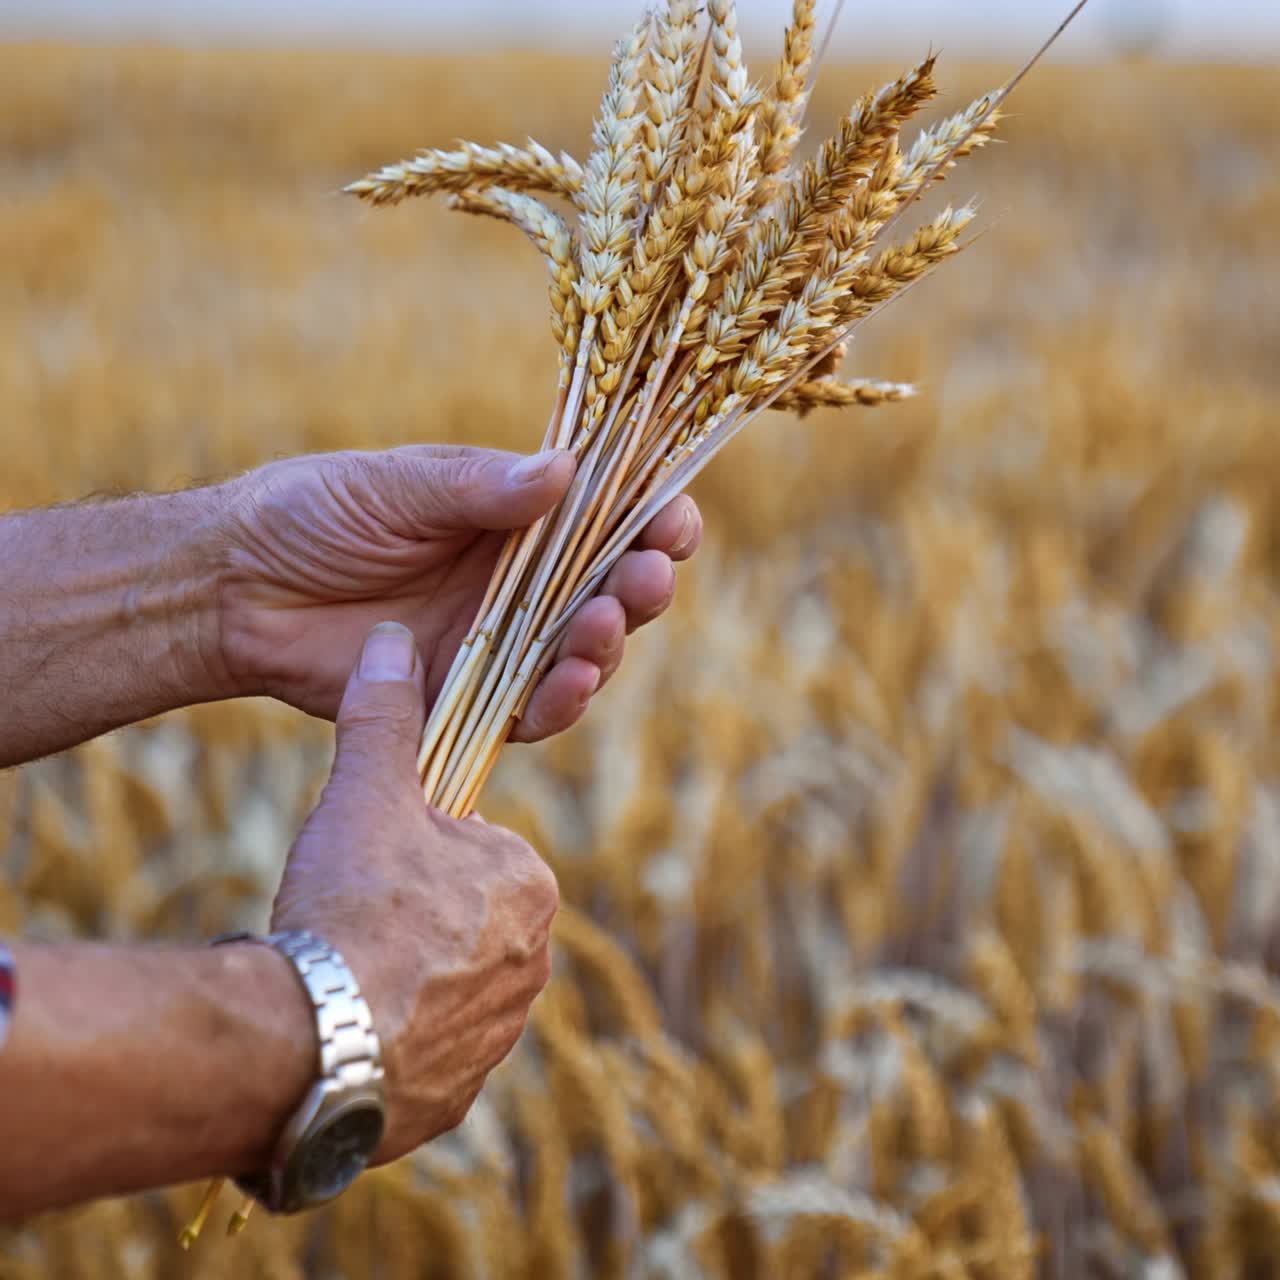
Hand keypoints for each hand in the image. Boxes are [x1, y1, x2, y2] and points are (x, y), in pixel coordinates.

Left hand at [213, 445, 701, 738]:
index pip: (602, 516)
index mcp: (511, 516)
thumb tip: (566, 471)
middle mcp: (519, 580)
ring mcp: (500, 641)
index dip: (648, 517)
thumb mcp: (393, 486)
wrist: (236, 590)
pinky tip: (572, 680)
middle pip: (608, 587)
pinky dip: (560, 699)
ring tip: (604, 623)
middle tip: (646, 576)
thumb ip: (476, 489)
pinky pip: (532, 708)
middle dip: (641, 583)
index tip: (674, 517)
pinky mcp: (470, 696)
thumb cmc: (310, 514)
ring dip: (608, 641)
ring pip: (582, 651)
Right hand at [271, 622, 556, 1160]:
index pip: (473, 848)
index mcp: (529, 885)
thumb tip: (391, 641)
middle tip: (347, 916)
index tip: (368, 863)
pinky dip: (386, 1040)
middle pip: (459, 918)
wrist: (314, 1041)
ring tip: (338, 971)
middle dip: (409, 915)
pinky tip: (342, 1027)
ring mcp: (499, 1038)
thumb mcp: (368, 794)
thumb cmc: (353, 903)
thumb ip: (385, 719)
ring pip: (440, 986)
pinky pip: (422, 1053)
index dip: (412, 848)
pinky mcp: (458, 1097)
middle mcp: (535, 965)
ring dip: (396, 978)